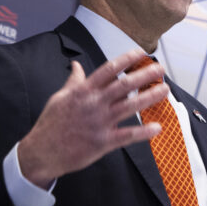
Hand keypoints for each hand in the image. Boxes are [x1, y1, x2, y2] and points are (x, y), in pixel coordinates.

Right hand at [17, 50, 168, 187]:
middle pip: (123, 85)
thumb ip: (73, 81)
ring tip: (164, 90)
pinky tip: (156, 127)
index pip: (108, 70)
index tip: (141, 54)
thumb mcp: (60, 97)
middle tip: (160, 69)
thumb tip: (76, 66)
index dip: (126, 60)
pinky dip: (143, 132)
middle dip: (144, 75)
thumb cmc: (51, 124)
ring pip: (129, 107)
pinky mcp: (102, 142)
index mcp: (83, 91)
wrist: (42, 152)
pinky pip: (127, 135)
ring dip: (149, 97)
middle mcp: (93, 104)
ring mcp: (99, 123)